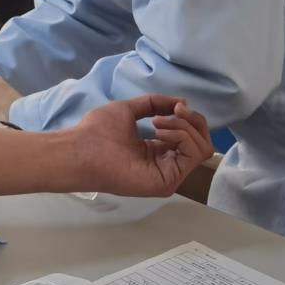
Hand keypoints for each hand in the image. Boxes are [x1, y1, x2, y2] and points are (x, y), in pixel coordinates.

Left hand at [67, 97, 213, 197]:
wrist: (82, 148)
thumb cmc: (98, 130)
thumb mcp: (130, 108)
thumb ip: (155, 104)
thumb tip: (182, 102)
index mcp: (158, 149)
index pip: (191, 136)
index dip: (188, 118)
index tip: (175, 106)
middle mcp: (166, 163)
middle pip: (202, 142)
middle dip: (191, 121)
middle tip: (173, 111)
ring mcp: (168, 174)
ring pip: (202, 148)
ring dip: (184, 127)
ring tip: (158, 123)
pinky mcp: (168, 181)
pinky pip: (193, 155)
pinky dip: (181, 136)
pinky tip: (160, 132)